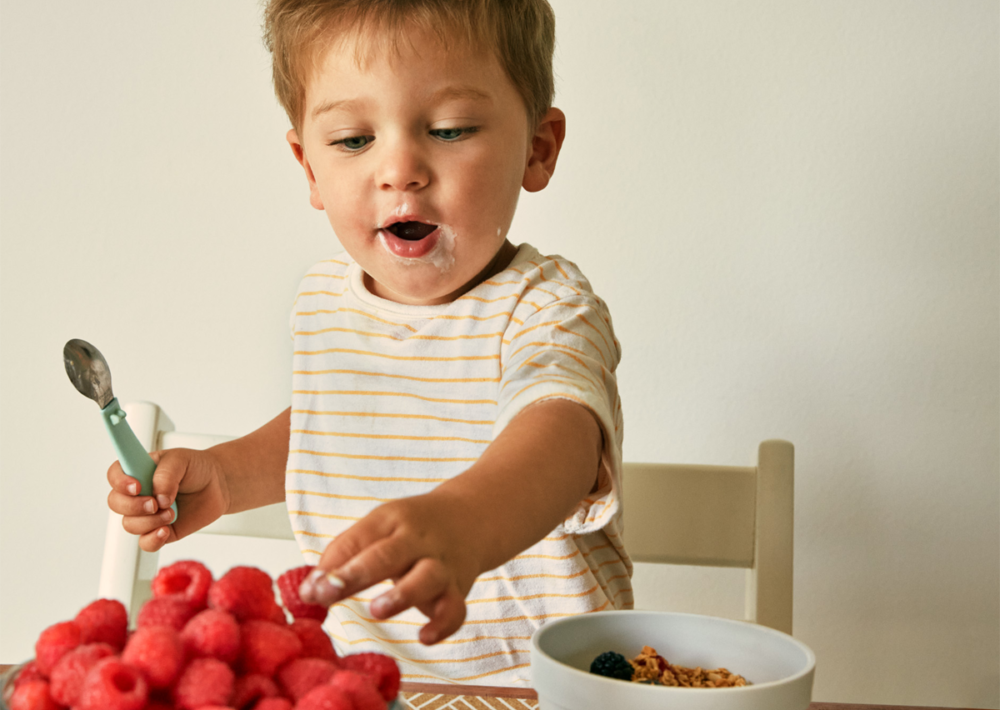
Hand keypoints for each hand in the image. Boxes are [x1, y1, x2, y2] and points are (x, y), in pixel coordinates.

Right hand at [106, 448, 228, 552]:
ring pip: (130, 524)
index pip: (114, 475)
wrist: (218, 485)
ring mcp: (146, 513)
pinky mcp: (158, 530)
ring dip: (150, 521)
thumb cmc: (195, 469)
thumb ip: (166, 475)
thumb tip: (158, 497)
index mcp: (138, 470)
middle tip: (155, 503)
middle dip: (134, 506)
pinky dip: (153, 539)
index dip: (120, 482)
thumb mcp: (181, 460)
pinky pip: (145, 542)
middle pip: (116, 503)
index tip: (137, 486)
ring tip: (172, 512)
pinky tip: (166, 530)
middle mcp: (137, 493)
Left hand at [298, 491, 479, 644]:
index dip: (332, 566)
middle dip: (355, 574)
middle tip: (327, 593)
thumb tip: (308, 591)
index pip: (358, 540)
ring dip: (403, 594)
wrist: (472, 517)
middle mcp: (417, 540)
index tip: (309, 589)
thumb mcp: (378, 529)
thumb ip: (343, 556)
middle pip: (388, 554)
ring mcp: (441, 563)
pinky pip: (456, 608)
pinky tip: (424, 637)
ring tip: (377, 610)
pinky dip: (443, 624)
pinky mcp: (459, 588)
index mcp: (391, 520)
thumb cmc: (413, 529)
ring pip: (428, 576)